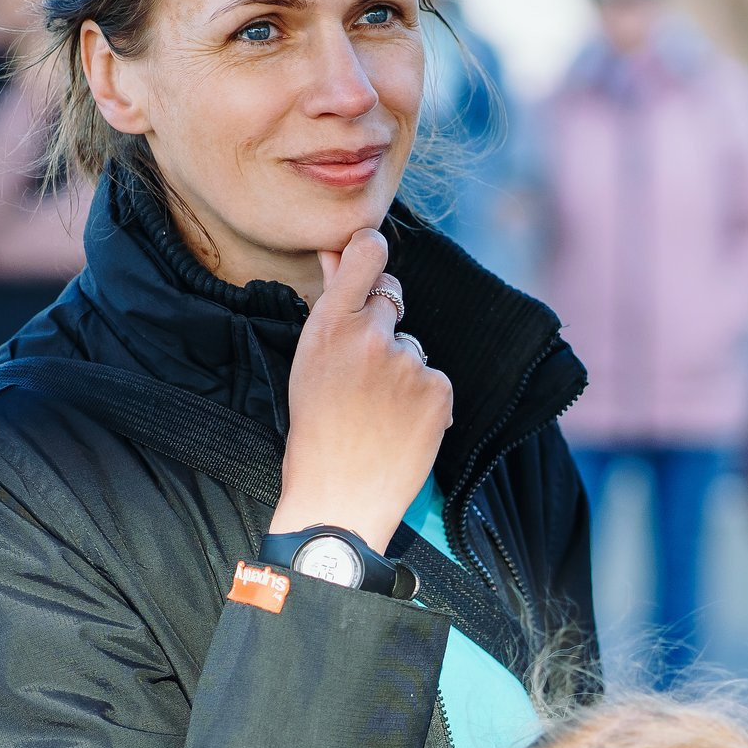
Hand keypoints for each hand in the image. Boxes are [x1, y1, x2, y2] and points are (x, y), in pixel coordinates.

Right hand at [271, 227, 452, 553]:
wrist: (337, 497)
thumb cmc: (314, 429)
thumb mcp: (308, 359)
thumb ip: (330, 301)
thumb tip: (338, 250)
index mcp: (330, 324)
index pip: (368, 253)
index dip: (373, 252)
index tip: (370, 257)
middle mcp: (371, 335)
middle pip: (394, 299)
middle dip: (384, 325)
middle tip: (362, 375)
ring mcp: (408, 363)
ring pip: (413, 348)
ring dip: (403, 372)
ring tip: (377, 414)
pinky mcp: (439, 390)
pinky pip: (435, 380)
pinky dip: (425, 401)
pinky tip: (400, 427)